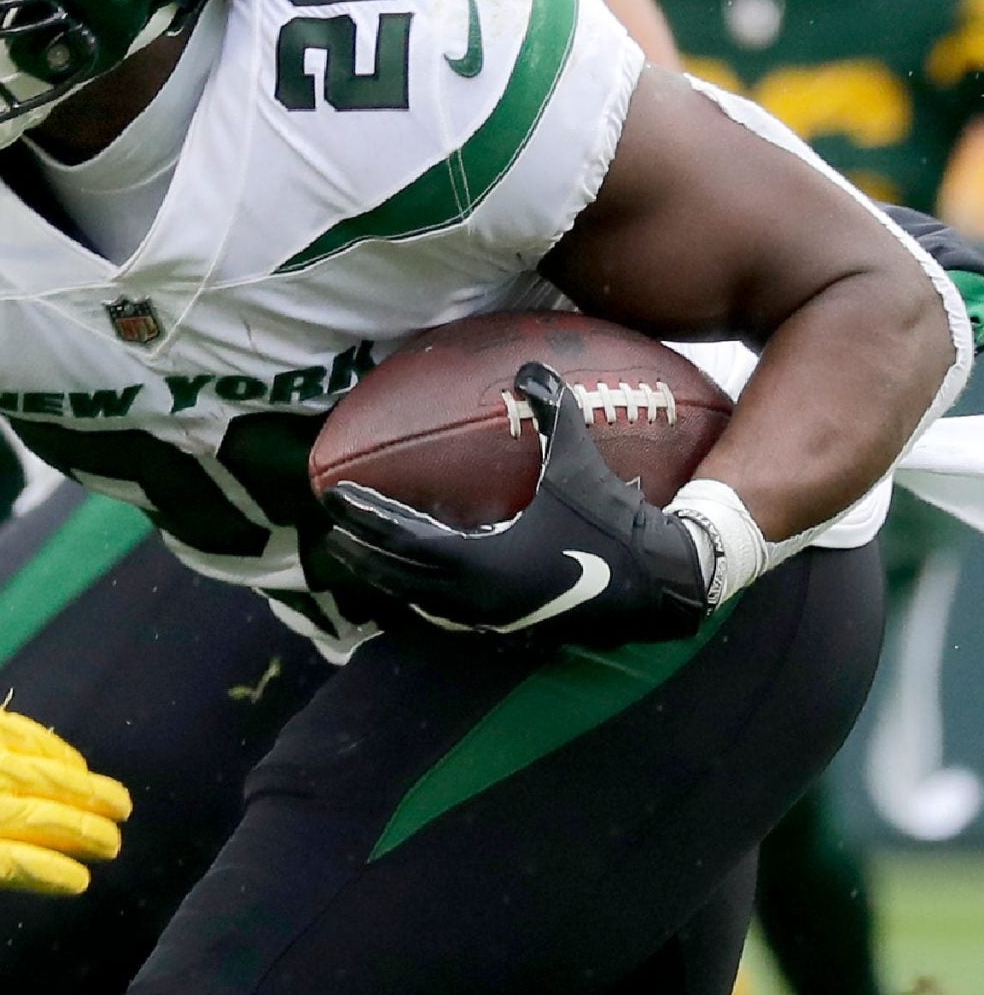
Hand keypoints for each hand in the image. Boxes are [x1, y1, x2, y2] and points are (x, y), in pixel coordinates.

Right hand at [0, 617, 130, 894]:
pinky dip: (52, 874)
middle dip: (89, 796)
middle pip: (52, 784)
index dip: (60, 756)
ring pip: (47, 825)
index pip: (33, 742)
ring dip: (83, 834)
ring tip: (112, 845)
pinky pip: (20, 867)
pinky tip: (78, 881)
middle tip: (122, 807)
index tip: (80, 769)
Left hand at [323, 363, 710, 644]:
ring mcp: (492, 620)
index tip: (334, 497)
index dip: (366, 516)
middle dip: (360, 550)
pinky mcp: (510, 629)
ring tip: (358, 553)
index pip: (402, 538)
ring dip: (386, 577)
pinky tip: (414, 581)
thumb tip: (531, 365)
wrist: (662, 581)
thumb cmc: (615, 520)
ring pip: (420, 600)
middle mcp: (478, 598)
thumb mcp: (578, 461)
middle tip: (331, 524)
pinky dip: (421, 596)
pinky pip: (448, 614)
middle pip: (397, 576)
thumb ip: (552, 411)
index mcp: (482, 562)